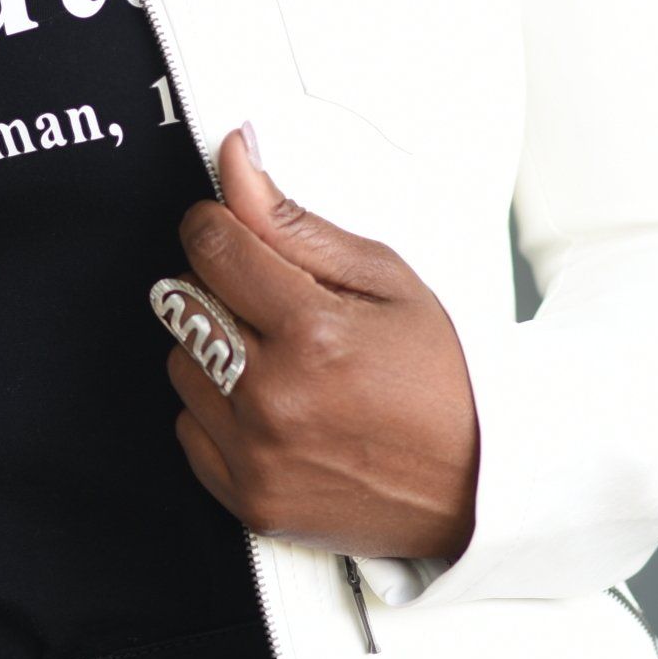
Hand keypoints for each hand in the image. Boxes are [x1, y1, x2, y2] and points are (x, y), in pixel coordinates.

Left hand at [157, 131, 479, 563]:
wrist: (478, 483)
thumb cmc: (442, 377)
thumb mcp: (385, 278)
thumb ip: (293, 221)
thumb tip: (234, 159)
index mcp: (313, 332)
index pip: (209, 245)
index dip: (215, 224)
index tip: (230, 228)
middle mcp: (275, 397)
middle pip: (181, 301)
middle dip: (217, 286)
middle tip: (274, 305)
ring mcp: (257, 455)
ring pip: (179, 363)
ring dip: (214, 350)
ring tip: (281, 361)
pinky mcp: (248, 499)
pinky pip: (188, 428)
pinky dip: (218, 411)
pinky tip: (273, 408)